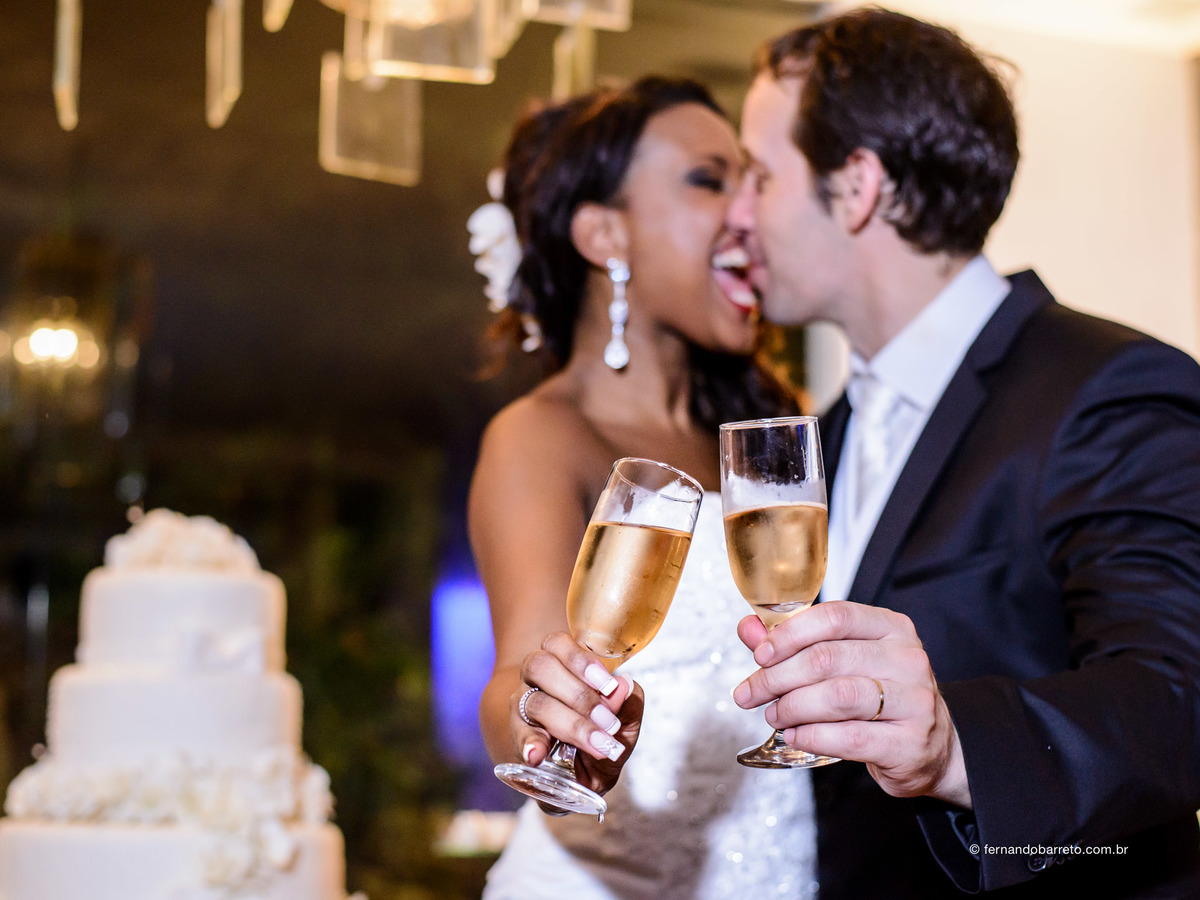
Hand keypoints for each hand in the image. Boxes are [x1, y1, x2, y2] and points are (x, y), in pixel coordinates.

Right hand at [512, 631, 643, 796]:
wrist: (579, 773)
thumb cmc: (599, 734)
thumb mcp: (623, 723)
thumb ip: (627, 705)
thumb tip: (625, 686)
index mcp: (560, 662)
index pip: (557, 643)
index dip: (580, 660)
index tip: (608, 685)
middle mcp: (536, 679)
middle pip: (541, 667)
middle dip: (579, 694)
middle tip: (608, 721)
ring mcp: (522, 707)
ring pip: (535, 702)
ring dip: (571, 724)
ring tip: (596, 744)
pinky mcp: (517, 737)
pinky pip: (519, 736)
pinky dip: (529, 744)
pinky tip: (538, 755)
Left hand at [732, 601, 970, 807]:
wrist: (931, 748)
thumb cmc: (880, 696)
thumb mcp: (844, 661)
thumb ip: (795, 642)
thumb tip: (749, 628)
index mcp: (891, 627)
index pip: (834, 617)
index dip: (789, 634)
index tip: (759, 655)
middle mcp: (908, 658)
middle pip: (828, 658)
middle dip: (777, 677)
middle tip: (751, 693)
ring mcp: (914, 700)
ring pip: (838, 696)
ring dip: (792, 707)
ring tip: (774, 715)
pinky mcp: (910, 742)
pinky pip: (850, 737)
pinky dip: (812, 735)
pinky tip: (795, 735)